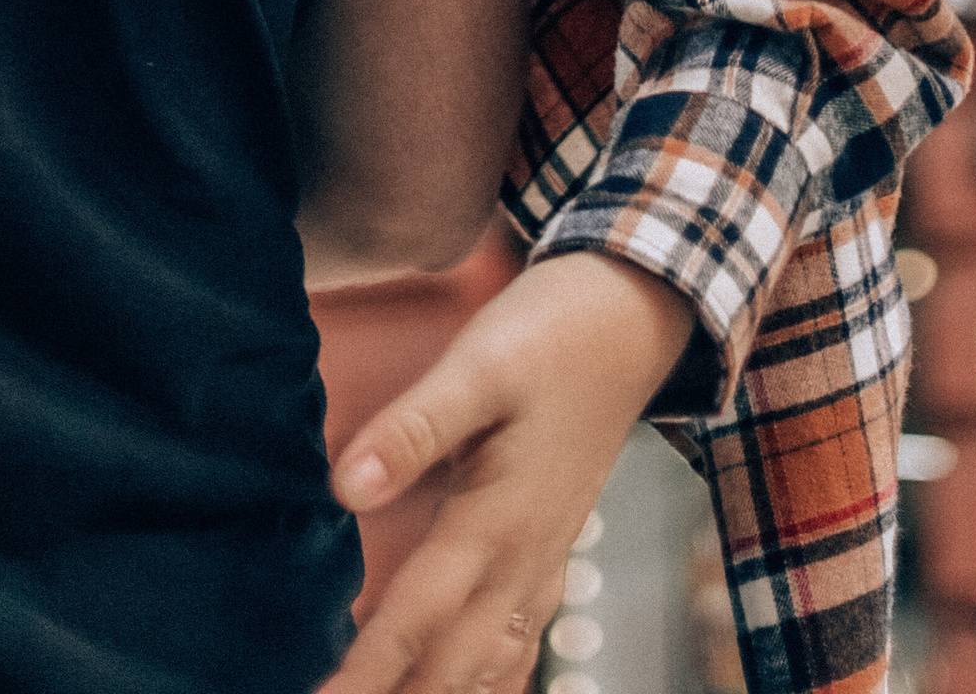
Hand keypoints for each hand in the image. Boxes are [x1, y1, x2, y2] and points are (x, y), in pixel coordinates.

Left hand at [323, 250, 695, 693]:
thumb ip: (414, 428)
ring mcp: (544, 559)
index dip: (366, 673)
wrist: (630, 318)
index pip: (418, 617)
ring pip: (490, 665)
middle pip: (453, 664)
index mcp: (499, 518)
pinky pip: (518, 643)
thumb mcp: (478, 364)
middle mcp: (524, 556)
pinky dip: (488, 680)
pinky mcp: (551, 549)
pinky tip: (465, 687)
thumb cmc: (550, 335)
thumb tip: (345, 488)